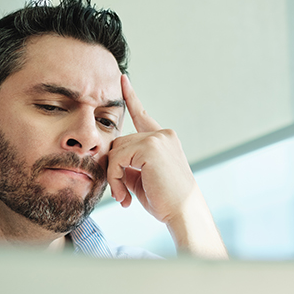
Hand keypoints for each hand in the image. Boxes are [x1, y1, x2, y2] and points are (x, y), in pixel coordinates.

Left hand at [107, 75, 194, 222]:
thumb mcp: (142, 178)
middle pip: (120, 141)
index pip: (142, 115)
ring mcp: (158, 138)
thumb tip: (110, 158)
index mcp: (164, 139)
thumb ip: (128, 163)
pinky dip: (115, 179)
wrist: (183, 213)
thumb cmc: (166, 201)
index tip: (122, 80)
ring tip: (122, 197)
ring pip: (116, 150)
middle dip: (114, 168)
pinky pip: (117, 158)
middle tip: (119, 194)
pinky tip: (124, 195)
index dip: (131, 97)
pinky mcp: (151, 147)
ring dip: (113, 176)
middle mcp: (163, 134)